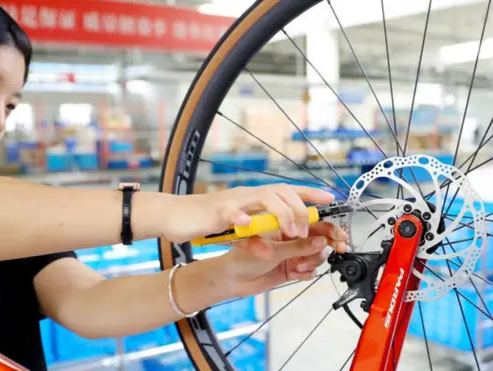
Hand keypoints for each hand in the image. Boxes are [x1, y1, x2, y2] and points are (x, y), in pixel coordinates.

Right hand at [162, 184, 335, 243]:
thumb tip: (269, 248)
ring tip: (288, 231)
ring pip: (264, 198)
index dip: (309, 193)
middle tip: (302, 232)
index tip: (329, 198)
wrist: (174, 216)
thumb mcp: (237, 232)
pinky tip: (247, 225)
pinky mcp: (216, 212)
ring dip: (281, 213)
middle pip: (281, 192)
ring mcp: (233, 202)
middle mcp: (246, 196)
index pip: (286, 190)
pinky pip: (232, 214)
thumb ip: (255, 237)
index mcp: (253, 199)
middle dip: (298, 210)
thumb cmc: (206, 221)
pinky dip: (241, 219)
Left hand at [219, 222, 348, 297]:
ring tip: (300, 266)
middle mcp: (288, 234)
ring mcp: (290, 250)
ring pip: (316, 251)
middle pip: (318, 232)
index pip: (307, 214)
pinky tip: (296, 273)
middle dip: (329, 239)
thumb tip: (321, 241)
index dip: (324, 220)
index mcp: (281, 221)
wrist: (231, 280)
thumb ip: (297, 246)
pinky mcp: (291, 266)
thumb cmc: (241, 258)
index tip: (333, 233)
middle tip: (339, 246)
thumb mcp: (271, 249)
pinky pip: (309, 268)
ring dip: (313, 259)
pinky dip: (307, 271)